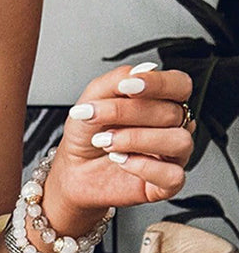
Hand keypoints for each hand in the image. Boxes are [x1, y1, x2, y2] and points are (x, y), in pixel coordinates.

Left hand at [46, 61, 194, 220]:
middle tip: (97, 117)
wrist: (72, 170)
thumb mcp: (93, 100)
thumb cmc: (87, 135)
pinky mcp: (166, 184)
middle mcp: (173, 127)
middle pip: (172, 112)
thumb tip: (145, 69)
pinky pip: (172, 175)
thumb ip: (116, 80)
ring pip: (178, 142)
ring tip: (106, 142)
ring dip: (137, 139)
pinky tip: (120, 160)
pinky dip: (143, 167)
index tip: (128, 86)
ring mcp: (172, 156)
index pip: (179, 85)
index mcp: (162, 102)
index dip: (158, 83)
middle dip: (127, 113)